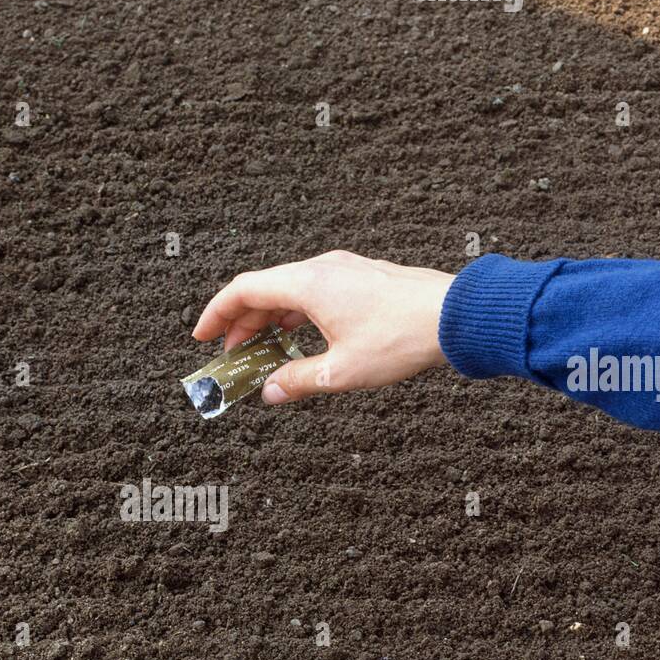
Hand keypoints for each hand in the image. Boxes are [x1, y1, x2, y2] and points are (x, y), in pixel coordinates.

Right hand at [192, 250, 454, 404]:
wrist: (458, 316)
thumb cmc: (401, 338)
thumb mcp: (340, 372)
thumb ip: (297, 381)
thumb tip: (269, 391)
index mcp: (308, 284)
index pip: (244, 290)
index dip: (216, 314)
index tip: (201, 337)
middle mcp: (322, 268)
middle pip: (265, 289)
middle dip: (241, 323)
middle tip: (229, 355)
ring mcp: (345, 270)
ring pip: (291, 290)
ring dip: (270, 319)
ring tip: (262, 350)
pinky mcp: (363, 278)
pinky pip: (315, 291)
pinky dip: (296, 314)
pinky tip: (301, 338)